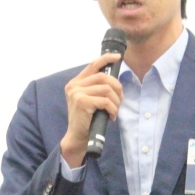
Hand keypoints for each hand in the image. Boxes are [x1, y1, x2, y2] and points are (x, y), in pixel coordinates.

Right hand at [60, 53, 122, 167]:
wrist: (77, 137)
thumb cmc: (87, 119)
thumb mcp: (90, 100)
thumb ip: (97, 88)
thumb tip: (115, 80)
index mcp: (76, 82)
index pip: (93, 65)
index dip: (106, 58)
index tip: (118, 58)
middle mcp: (74, 85)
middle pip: (103, 77)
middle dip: (117, 87)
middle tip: (121, 100)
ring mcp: (76, 93)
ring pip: (106, 89)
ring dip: (116, 101)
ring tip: (115, 110)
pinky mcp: (81, 102)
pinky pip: (105, 101)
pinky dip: (112, 109)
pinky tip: (111, 116)